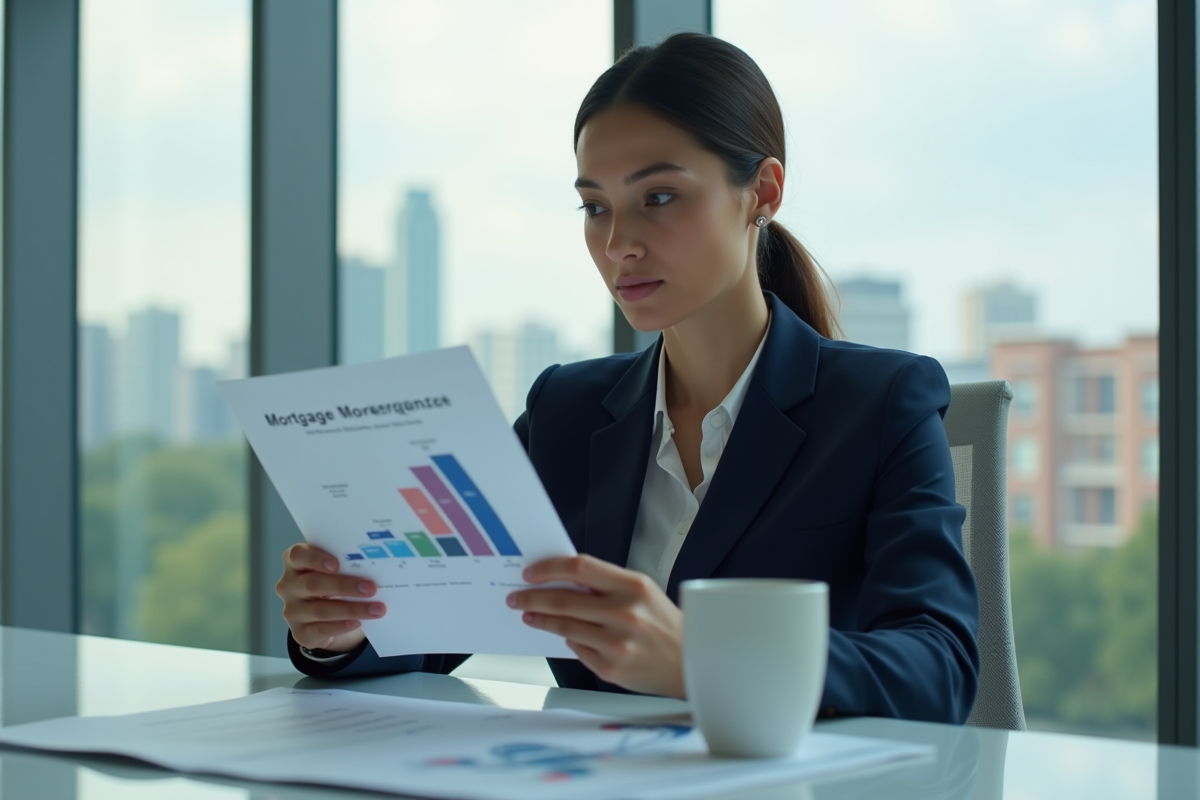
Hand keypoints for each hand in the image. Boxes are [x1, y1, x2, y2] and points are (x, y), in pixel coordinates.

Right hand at [276, 543, 385, 651]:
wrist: (328, 616)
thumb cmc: (333, 583)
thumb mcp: (336, 570)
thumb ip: (345, 564)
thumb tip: (373, 565)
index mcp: (295, 562)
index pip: (297, 555)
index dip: (316, 559)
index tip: (337, 564)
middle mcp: (289, 586)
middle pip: (312, 584)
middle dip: (344, 586)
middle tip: (370, 588)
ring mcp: (292, 610)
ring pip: (320, 610)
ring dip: (351, 609)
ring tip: (376, 609)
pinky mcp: (300, 632)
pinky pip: (321, 630)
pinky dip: (341, 626)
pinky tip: (358, 622)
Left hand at [507, 554, 683, 697]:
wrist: (690, 661)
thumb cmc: (664, 624)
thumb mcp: (643, 591)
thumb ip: (606, 584)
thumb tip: (563, 580)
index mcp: (633, 587)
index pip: (579, 568)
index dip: (549, 569)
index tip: (531, 573)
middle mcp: (625, 614)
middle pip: (563, 600)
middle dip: (532, 598)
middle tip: (517, 597)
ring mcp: (616, 643)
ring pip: (563, 627)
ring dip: (541, 620)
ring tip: (530, 616)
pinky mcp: (610, 668)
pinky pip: (577, 650)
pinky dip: (569, 640)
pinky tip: (566, 636)